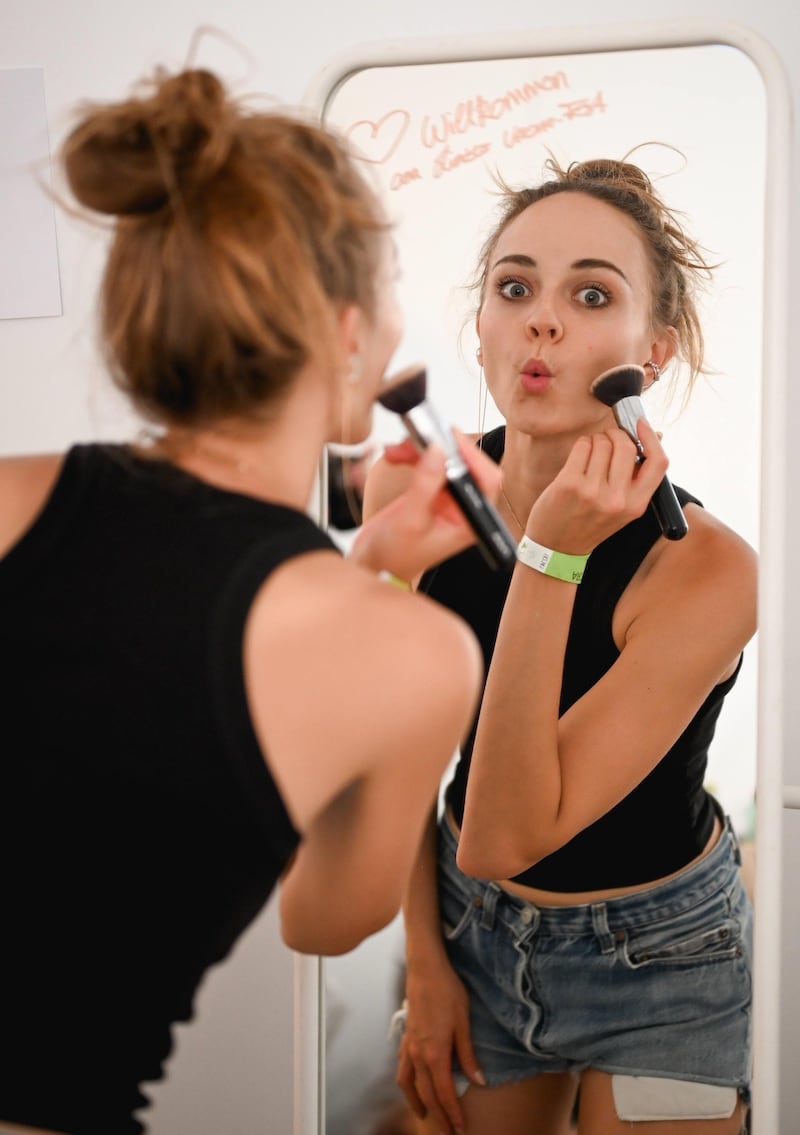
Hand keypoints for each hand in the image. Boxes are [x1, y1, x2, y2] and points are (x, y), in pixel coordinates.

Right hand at [351, 431, 501, 581]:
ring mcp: (447, 498)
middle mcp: (462, 508)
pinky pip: (429, 462)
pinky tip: (396, 456)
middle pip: (465, 464)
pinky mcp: (431, 491)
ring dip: (422, 449)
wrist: (374, 564)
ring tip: (398, 451)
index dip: (471, 455)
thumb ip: (425, 485)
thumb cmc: (395, 557)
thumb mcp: (409, 520)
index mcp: (469, 522)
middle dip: (441, 448)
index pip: (486, 480)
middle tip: (418, 439)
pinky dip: (413, 454)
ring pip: (445, 458)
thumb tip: (437, 452)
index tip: (448, 439)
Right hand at [397, 963, 484, 1134]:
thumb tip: (479, 1080)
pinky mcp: (406, 1036)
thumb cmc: (448, 990)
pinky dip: (407, 1082)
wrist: (425, 968)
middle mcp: (418, 1053)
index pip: (445, 1092)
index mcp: (435, 1053)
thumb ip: (468, 1054)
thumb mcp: (464, 1022)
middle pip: (426, 1094)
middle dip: (438, 1116)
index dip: (453, 1113)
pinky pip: (402, 1067)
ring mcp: (409, 1045)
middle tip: (448, 1132)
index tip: (460, 1128)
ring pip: (408, 1083)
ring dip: (416, 1102)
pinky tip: (412, 1083)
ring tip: (424, 1115)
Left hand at [527, 419, 668, 553]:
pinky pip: (582, 446)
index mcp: (637, 505)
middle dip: (616, 434)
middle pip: (627, 446)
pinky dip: (582, 445)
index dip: (652, 437)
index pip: (659, 462)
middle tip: (608, 439)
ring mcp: (592, 492)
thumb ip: (639, 476)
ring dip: (596, 440)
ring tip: (591, 454)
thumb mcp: (623, 507)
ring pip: (602, 442)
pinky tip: (579, 457)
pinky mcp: (569, 484)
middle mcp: (617, 500)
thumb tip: (657, 434)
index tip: (641, 423)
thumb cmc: (590, 523)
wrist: (556, 548)